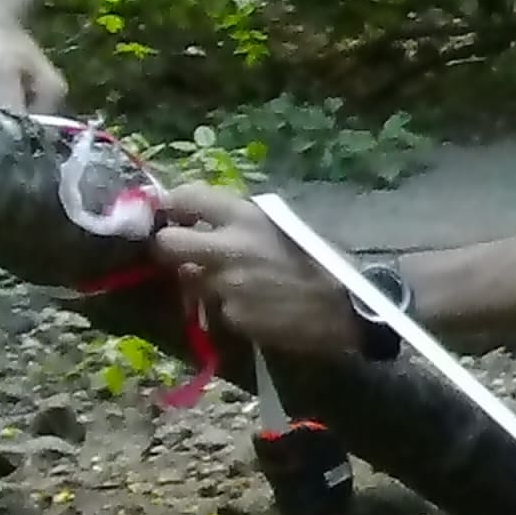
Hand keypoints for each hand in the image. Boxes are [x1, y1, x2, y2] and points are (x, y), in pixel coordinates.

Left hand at [147, 184, 372, 365]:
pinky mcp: (232, 316)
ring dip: (202, 280)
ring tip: (233, 282)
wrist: (349, 308)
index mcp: (245, 216)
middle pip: (166, 243)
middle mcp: (228, 248)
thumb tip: (202, 219)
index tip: (177, 215)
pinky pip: (216, 308)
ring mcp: (226, 286)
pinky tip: (255, 306)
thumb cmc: (323, 260)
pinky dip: (228, 306)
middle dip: (168, 246)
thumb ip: (240, 221)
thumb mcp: (283, 224)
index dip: (174, 207)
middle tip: (181, 252)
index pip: (184, 198)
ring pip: (189, 280)